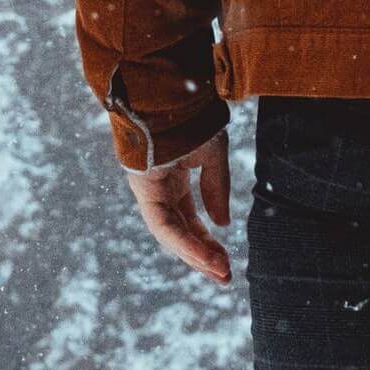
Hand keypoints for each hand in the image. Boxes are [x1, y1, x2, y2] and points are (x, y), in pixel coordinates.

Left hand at [124, 131, 232, 282]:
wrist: (170, 91)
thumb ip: (217, 189)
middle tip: (225, 278)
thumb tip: (222, 223)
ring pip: (170, 234)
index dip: (207, 242)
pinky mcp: (143, 189)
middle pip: (179, 233)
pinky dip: (184, 243)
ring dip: (195, 256)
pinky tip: (205, 257)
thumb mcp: (213, 155)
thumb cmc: (190, 116)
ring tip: (220, 272)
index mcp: (173, 180)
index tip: (226, 262)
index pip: (188, 220)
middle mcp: (159, 190)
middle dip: (202, 257)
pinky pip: (164, 225)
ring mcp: (149, 190)